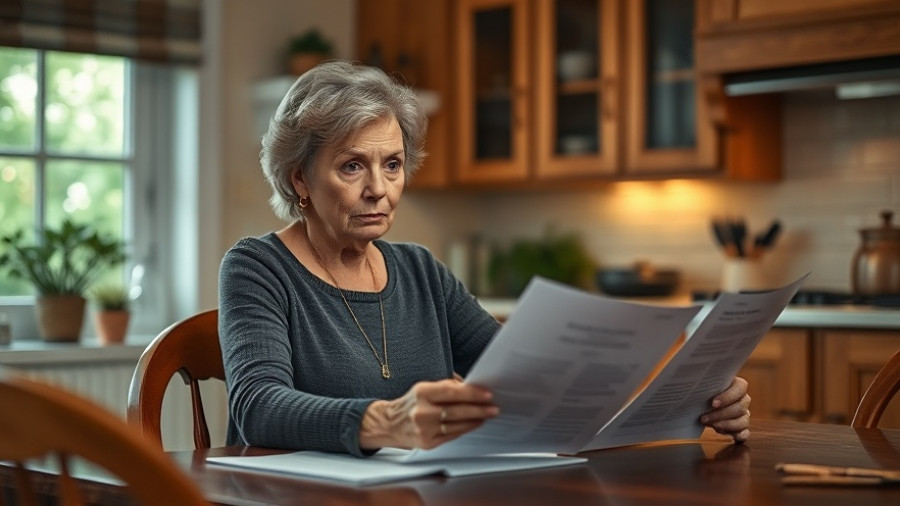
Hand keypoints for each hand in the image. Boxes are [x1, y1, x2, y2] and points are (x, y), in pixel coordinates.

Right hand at [359, 379, 498, 449]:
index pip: (451, 392)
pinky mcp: (427, 443)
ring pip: (457, 425)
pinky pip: (452, 435)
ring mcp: (424, 429)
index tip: (487, 394)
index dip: (471, 393)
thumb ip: (447, 386)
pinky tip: (474, 424)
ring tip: (487, 415)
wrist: (390, 424)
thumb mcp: (424, 388)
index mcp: (421, 392)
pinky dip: (465, 429)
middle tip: (493, 407)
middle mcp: (421, 411)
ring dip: (475, 420)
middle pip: (456, 411)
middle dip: (478, 409)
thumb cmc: (412, 403)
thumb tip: (472, 386)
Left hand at [700, 376, 750, 442]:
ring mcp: (744, 415)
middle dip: (721, 414)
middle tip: (704, 418)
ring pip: (743, 421)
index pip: (741, 388)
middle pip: (740, 407)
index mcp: (736, 385)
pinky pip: (744, 434)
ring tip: (710, 424)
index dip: (728, 396)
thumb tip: (689, 378)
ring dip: (726, 425)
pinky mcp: (741, 428)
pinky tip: (722, 432)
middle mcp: (743, 400)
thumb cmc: (702, 393)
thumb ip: (702, 383)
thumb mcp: (702, 386)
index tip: (712, 403)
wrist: (700, 405)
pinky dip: (735, 435)